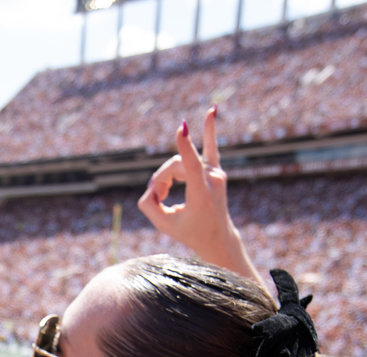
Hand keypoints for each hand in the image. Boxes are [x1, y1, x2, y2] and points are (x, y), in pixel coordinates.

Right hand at [137, 105, 266, 289]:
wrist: (217, 238)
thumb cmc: (190, 232)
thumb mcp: (164, 224)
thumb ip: (149, 205)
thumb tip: (150, 186)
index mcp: (202, 195)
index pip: (192, 165)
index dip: (185, 146)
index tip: (182, 128)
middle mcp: (212, 179)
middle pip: (176, 165)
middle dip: (162, 179)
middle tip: (158, 198)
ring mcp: (216, 173)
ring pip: (182, 161)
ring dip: (168, 175)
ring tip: (163, 194)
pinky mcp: (216, 170)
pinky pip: (212, 146)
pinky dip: (210, 128)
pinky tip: (213, 109)